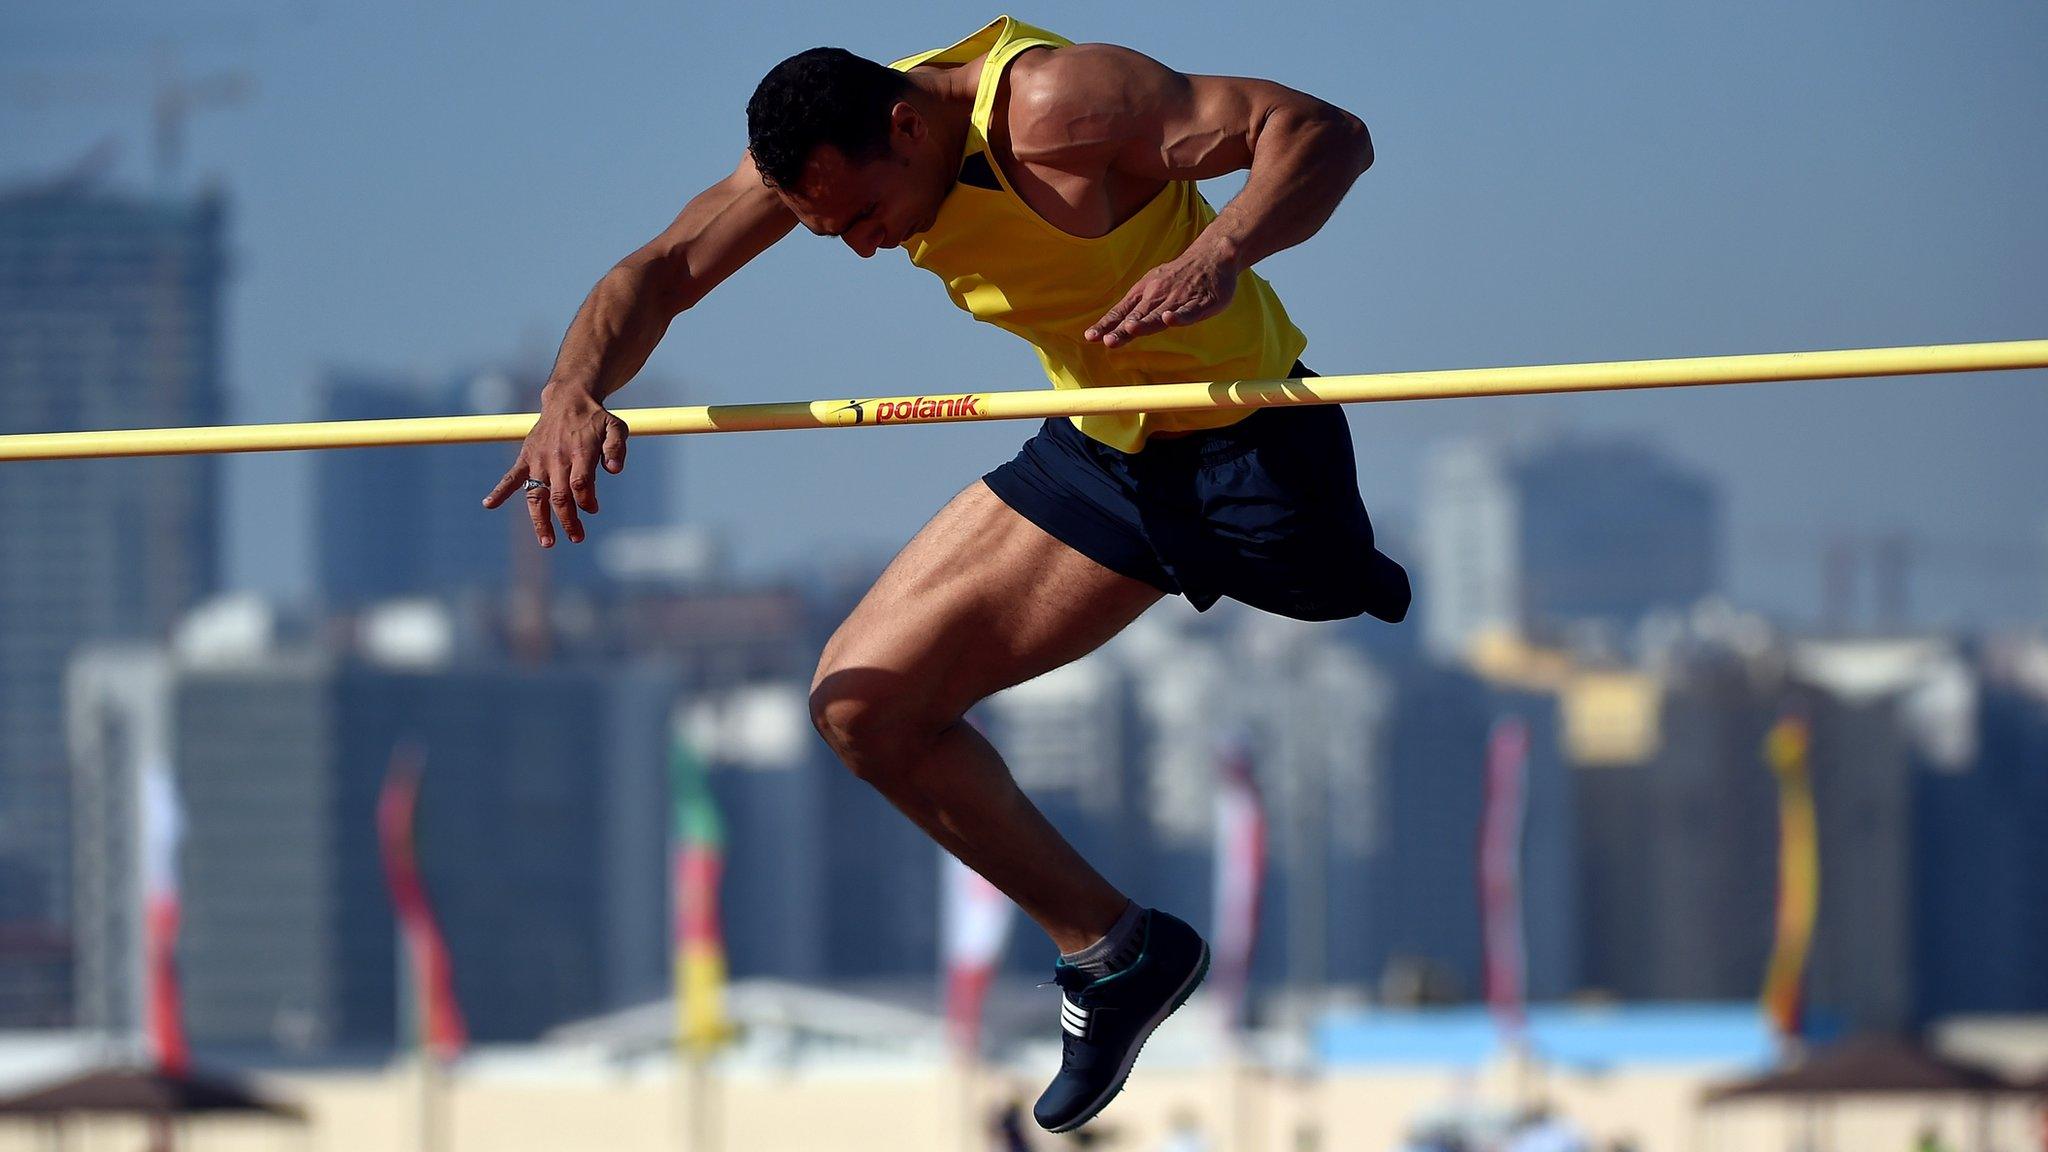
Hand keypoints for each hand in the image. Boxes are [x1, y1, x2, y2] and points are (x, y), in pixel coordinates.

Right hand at [482, 386, 628, 546]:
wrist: (568, 399)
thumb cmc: (594, 419)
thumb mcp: (615, 428)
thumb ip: (616, 448)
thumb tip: (615, 471)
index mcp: (579, 453)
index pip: (580, 484)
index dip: (586, 501)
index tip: (593, 509)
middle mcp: (557, 458)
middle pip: (560, 496)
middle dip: (568, 520)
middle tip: (577, 537)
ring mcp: (539, 460)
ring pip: (537, 496)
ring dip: (540, 521)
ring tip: (547, 542)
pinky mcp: (526, 458)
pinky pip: (511, 477)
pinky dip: (499, 491)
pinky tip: (489, 504)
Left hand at [1084, 247, 1239, 348]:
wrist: (1210, 256)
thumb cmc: (1176, 276)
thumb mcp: (1150, 286)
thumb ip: (1133, 309)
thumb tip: (1107, 328)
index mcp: (1144, 293)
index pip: (1122, 312)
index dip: (1107, 325)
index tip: (1091, 337)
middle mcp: (1158, 296)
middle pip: (1138, 316)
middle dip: (1123, 329)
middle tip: (1109, 341)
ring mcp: (1179, 299)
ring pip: (1160, 314)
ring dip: (1146, 322)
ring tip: (1131, 328)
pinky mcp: (1201, 303)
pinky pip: (1189, 311)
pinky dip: (1180, 316)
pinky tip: (1170, 319)